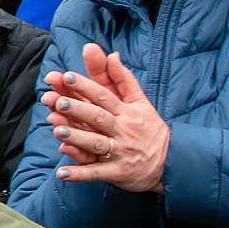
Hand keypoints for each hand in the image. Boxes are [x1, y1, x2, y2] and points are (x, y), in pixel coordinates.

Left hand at [44, 44, 170, 190]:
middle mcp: (122, 131)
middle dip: (78, 109)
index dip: (85, 86)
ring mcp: (119, 152)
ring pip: (96, 144)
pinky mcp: (117, 172)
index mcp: (126, 112)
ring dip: (77, 138)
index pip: (103, 96)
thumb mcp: (140, 102)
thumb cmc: (150, 129)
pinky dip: (79, 174)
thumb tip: (111, 54)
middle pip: (98, 117)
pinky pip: (96, 173)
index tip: (66, 76)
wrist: (171, 162)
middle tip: (57, 101)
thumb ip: (123, 78)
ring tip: (57, 130)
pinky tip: (62, 174)